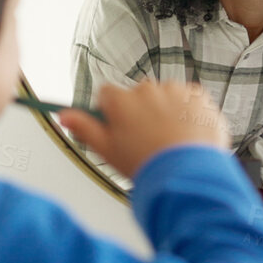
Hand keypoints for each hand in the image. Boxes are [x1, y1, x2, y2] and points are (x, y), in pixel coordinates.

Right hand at [57, 80, 229, 179]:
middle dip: (140, 111)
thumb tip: (64, 115)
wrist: (187, 173)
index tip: (118, 125)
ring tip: (169, 140)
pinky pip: (189, 99)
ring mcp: (174, 91)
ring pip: (164, 96)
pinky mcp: (198, 96)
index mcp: (121, 100)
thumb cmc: (146, 164)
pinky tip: (186, 134)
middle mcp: (147, 89)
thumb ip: (84, 128)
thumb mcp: (107, 150)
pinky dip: (188, 112)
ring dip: (166, 110)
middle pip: (137, 95)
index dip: (111, 111)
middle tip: (146, 140)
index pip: (107, 94)